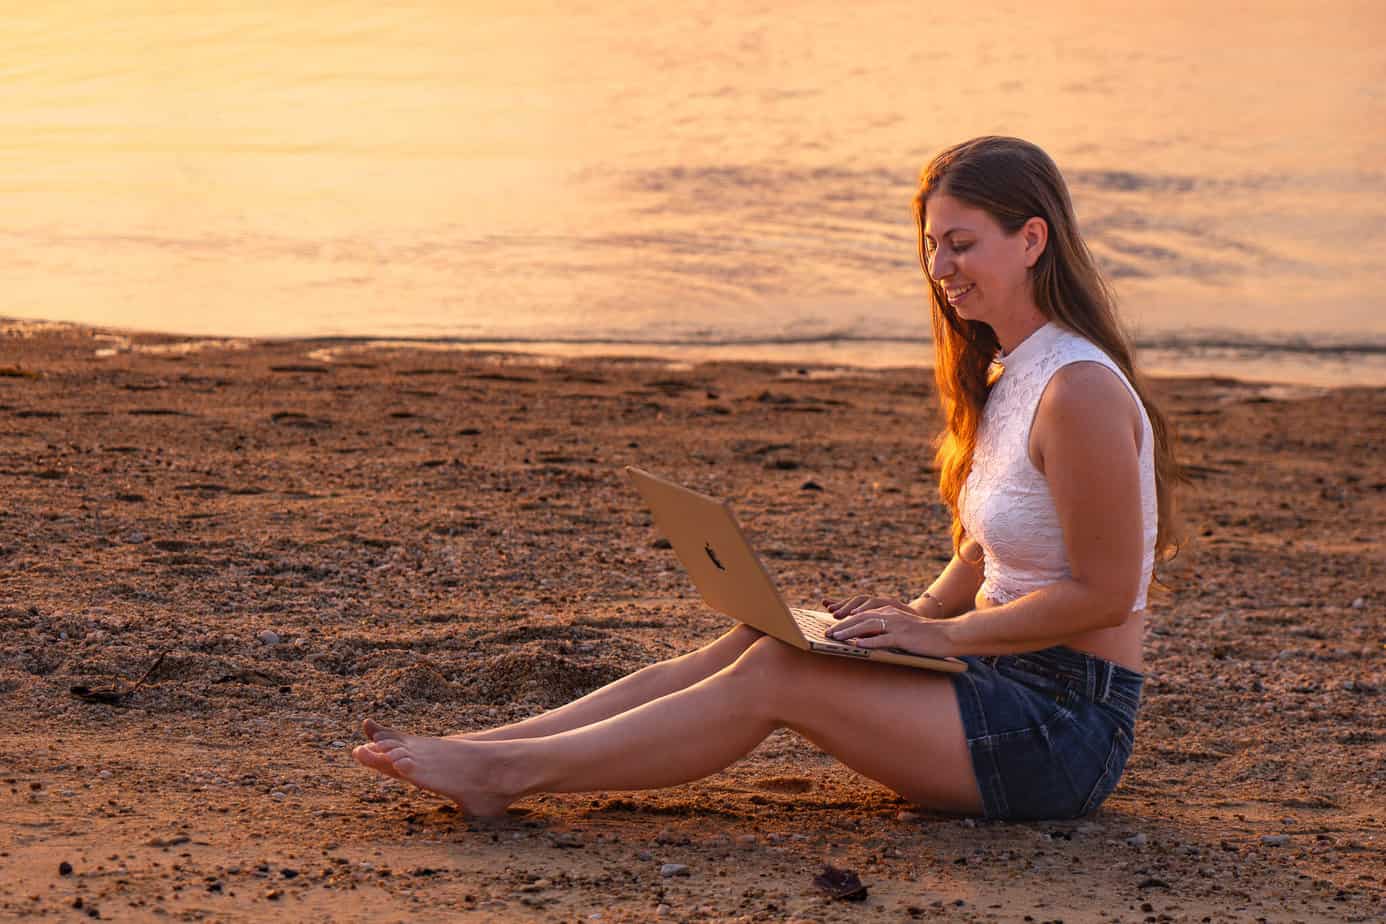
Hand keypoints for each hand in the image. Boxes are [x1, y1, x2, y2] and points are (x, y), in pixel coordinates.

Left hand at [822, 596, 957, 656]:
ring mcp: (896, 626)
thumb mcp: (901, 630)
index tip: (831, 628)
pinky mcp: (903, 637)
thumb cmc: (924, 636)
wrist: (947, 635)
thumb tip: (865, 639)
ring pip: (867, 626)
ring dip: (849, 632)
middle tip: (827, 634)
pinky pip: (883, 639)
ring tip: (836, 638)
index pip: (862, 615)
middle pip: (860, 618)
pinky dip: (869, 642)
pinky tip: (857, 645)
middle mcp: (890, 615)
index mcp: (889, 612)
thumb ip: (884, 631)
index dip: (845, 621)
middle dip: (842, 626)